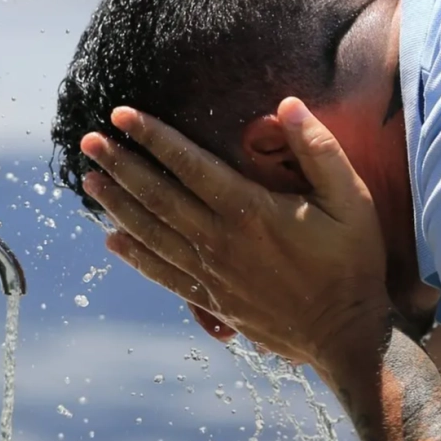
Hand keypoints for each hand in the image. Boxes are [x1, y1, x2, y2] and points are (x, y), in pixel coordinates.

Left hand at [79, 98, 390, 369]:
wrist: (345, 336)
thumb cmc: (351, 264)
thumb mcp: (351, 199)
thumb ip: (318, 149)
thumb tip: (287, 104)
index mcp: (250, 211)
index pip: (189, 164)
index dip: (153, 137)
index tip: (123, 114)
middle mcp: (221, 241)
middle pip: (158, 197)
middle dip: (121, 165)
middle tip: (89, 141)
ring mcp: (212, 273)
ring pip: (152, 233)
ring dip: (118, 205)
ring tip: (89, 180)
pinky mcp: (212, 300)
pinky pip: (163, 273)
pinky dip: (134, 256)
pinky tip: (112, 241)